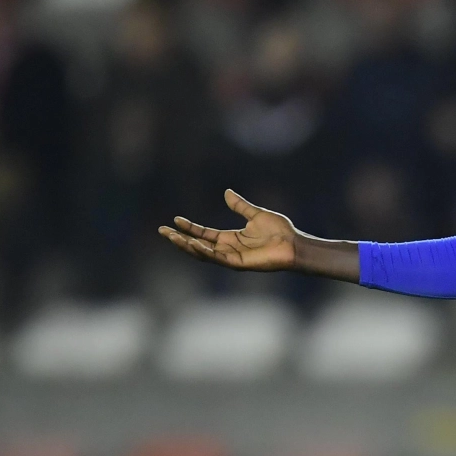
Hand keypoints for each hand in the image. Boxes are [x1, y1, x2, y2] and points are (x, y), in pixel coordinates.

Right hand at [159, 189, 297, 271]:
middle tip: (162, 231)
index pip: (204, 233)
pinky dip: (204, 252)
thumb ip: (240, 205)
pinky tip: (193, 244)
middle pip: (198, 245)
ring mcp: (232, 257)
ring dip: (186, 246)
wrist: (294, 243)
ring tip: (171, 237)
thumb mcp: (256, 214)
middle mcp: (228, 249)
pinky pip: (216, 258)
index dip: (189, 227)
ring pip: (203, 253)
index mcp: (231, 238)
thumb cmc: (280, 231)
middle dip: (179, 239)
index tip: (175, 219)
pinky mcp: (238, 263)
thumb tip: (226, 192)